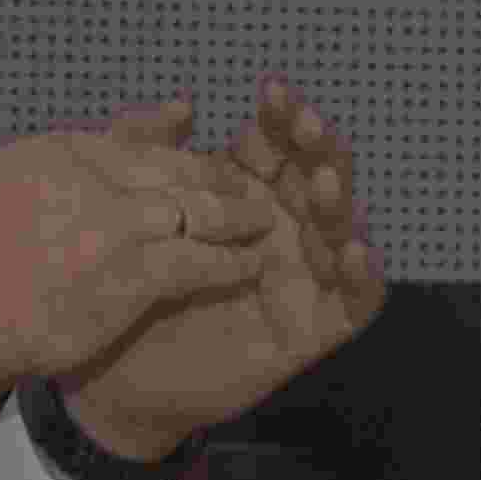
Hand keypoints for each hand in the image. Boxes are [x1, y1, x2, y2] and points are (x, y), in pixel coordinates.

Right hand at [0, 107, 282, 403]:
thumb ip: (39, 176)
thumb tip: (59, 177)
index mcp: (54, 151)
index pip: (131, 143)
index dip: (171, 153)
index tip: (193, 160)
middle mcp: (94, 173)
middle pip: (174, 169)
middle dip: (215, 179)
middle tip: (249, 187)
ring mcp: (119, 220)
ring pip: (198, 209)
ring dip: (237, 215)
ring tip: (264, 221)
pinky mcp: (136, 271)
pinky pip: (201, 262)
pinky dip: (231, 262)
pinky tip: (252, 266)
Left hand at [59, 83, 386, 462]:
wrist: (116, 386)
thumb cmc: (127, 298)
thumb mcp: (128, 220)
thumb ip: (149, 158)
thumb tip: (182, 105)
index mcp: (242, 199)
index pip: (272, 149)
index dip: (279, 120)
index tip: (273, 93)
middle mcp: (280, 231)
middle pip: (312, 180)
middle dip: (316, 149)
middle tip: (308, 127)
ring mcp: (301, 278)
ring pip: (337, 232)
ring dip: (338, 203)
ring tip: (325, 182)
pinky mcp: (312, 329)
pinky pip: (354, 304)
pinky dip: (364, 279)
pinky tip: (356, 253)